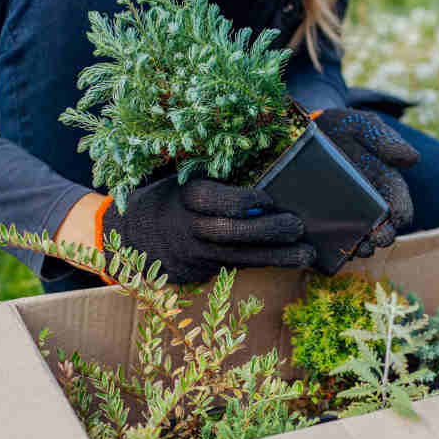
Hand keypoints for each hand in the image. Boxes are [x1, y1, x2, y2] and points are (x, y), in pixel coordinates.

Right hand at [98, 178, 315, 283]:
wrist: (131, 237)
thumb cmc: (171, 197)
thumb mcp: (182, 178)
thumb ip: (216, 176)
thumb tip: (267, 166)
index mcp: (181, 196)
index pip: (209, 199)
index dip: (239, 200)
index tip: (268, 197)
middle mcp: (186, 228)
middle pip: (228, 232)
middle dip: (266, 230)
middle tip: (297, 225)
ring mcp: (193, 255)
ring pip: (239, 258)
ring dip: (276, 257)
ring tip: (306, 254)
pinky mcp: (200, 273)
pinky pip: (237, 268)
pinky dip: (265, 264)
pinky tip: (291, 260)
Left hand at [313, 109, 419, 256]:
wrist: (303, 131)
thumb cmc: (340, 127)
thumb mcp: (362, 126)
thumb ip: (385, 140)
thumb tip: (413, 159)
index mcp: (385, 184)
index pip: (401, 204)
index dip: (402, 212)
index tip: (398, 218)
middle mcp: (370, 205)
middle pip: (384, 228)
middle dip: (384, 236)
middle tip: (377, 240)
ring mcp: (346, 216)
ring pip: (359, 239)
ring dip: (361, 247)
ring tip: (358, 249)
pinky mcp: (323, 223)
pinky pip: (330, 242)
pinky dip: (332, 249)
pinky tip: (329, 250)